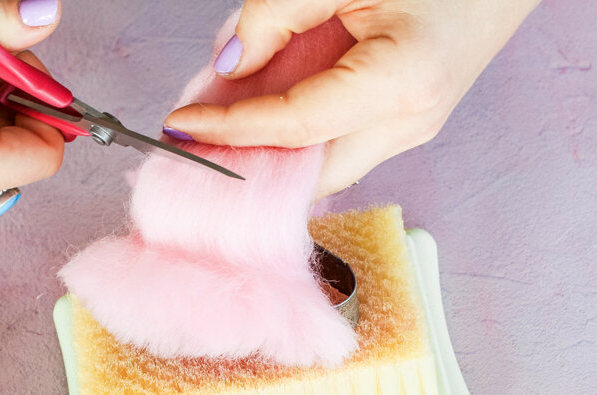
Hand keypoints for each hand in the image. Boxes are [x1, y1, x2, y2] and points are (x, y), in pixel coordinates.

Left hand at [164, 0, 540, 198]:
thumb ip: (277, 15)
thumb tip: (229, 66)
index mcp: (400, 81)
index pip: (293, 126)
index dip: (231, 129)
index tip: (183, 125)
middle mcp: (409, 122)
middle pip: (310, 175)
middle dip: (251, 166)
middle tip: (199, 146)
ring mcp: (413, 130)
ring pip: (326, 170)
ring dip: (274, 156)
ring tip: (226, 132)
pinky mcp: (408, 125)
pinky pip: (341, 149)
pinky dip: (300, 142)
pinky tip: (270, 121)